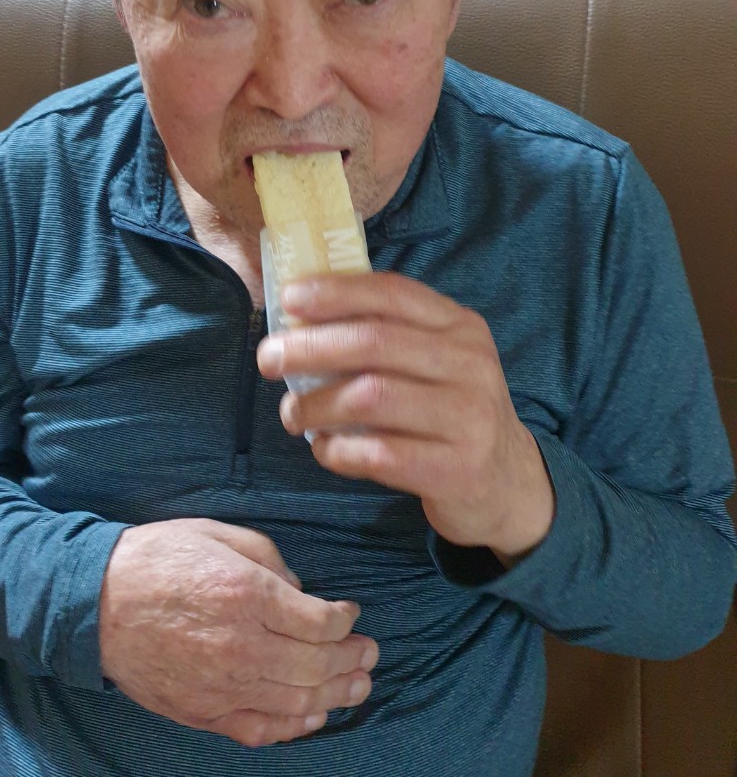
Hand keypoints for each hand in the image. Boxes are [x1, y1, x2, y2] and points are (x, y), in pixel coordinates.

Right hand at [98, 518, 378, 745]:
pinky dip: (294, 727)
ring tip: (359, 687)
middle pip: (317, 665)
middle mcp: (242, 645)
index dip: (345, 619)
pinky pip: (261, 729)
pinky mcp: (203, 712)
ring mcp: (223, 685)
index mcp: (247, 594)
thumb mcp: (218, 534)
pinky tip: (315, 716)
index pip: (319, 621)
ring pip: (297, 702)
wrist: (95, 601)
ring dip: (337, 696)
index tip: (351, 613)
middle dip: (352, 660)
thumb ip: (269, 559)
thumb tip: (301, 590)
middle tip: (370, 654)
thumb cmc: (157, 558)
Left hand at [256, 273, 554, 562]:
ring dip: (316, 404)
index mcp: (461, 326)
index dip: (336, 292)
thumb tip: (302, 316)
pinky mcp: (457, 470)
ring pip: (370, 398)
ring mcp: (468, 419)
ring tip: (291, 414)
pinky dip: (338, 451)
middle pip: (374, 343)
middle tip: (268, 358)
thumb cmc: (450, 410)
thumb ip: (387, 334)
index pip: (393, 294)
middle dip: (310, 347)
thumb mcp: (438, 360)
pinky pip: (378, 455)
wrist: (509, 484)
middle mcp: (470, 365)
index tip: (288, 298)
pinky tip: (324, 449)